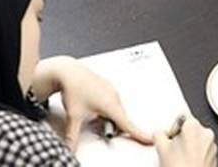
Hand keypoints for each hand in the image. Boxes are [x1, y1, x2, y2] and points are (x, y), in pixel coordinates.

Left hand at [36, 57, 151, 150]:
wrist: (67, 70)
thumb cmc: (73, 87)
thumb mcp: (73, 116)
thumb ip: (73, 136)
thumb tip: (71, 148)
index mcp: (110, 104)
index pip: (128, 124)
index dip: (139, 134)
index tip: (150, 139)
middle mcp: (114, 96)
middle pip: (122, 118)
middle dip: (114, 126)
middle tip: (98, 126)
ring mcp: (111, 89)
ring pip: (117, 109)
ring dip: (110, 116)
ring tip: (93, 114)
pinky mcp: (107, 85)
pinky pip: (112, 100)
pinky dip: (107, 107)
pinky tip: (93, 105)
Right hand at [154, 118, 216, 166]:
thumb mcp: (160, 147)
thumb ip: (159, 134)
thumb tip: (160, 133)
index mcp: (193, 126)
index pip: (181, 118)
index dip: (173, 129)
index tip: (170, 138)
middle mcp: (206, 134)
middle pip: (191, 130)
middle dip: (182, 138)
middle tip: (173, 150)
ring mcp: (212, 147)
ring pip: (198, 141)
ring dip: (190, 147)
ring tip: (181, 160)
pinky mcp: (214, 158)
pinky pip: (203, 152)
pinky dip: (196, 156)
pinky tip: (187, 164)